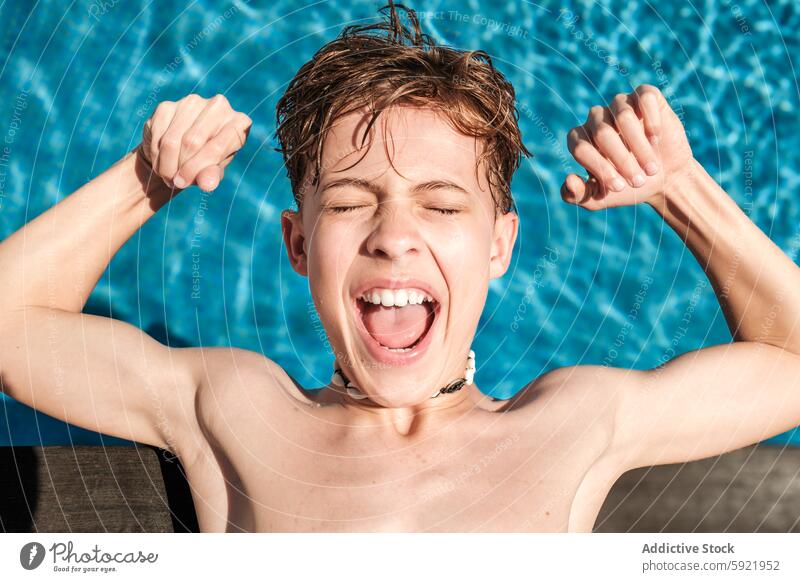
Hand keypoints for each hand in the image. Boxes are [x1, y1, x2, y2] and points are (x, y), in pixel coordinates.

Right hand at [139, 93, 251, 191]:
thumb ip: (211, 176)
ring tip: (168, 175)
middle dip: (180, 167)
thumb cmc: (207, 161)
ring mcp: (192, 102)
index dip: (196, 169)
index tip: (183, 183)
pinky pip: (158, 134)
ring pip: (171, 140)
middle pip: (191, 142)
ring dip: (166, 163)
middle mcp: (218, 106)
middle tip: (175, 182)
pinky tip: (160, 161)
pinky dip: (156, 154)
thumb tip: (207, 184)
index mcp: (239, 122)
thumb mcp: (213, 171)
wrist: (185, 149)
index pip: (215, 148)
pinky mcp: (168, 105)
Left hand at [562, 84, 693, 209]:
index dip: (599, 168)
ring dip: (639, 147)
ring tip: (651, 168)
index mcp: (580, 140)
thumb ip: (577, 195)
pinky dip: (652, 121)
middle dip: (622, 161)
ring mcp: (619, 105)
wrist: (664, 179)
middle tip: (638, 181)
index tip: (619, 187)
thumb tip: (569, 179)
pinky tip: (656, 139)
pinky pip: (644, 97)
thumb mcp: (598, 199)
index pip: (580, 148)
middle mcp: (596, 119)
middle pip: (602, 133)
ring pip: (623, 116)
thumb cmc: (627, 188)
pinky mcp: (644, 96)